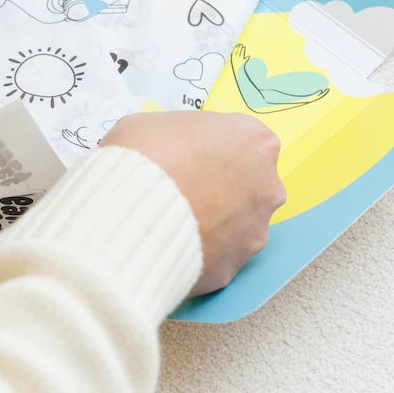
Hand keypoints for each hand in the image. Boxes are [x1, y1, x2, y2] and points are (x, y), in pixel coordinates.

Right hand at [102, 110, 284, 294]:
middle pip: (250, 186)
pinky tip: (169, 245)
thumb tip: (174, 151)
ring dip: (213, 225)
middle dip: (222, 189)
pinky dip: (198, 254)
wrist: (127, 208)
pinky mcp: (233, 268)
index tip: (193, 158)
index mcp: (254, 141)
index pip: (245, 143)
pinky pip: (216, 258)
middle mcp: (266, 187)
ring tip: (172, 222)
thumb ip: (181, 137)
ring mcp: (253, 230)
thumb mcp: (155, 124)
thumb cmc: (144, 155)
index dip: (216, 151)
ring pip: (237, 227)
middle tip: (184, 191)